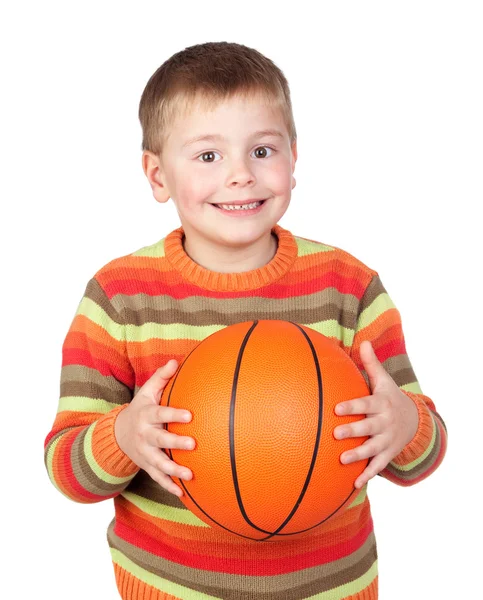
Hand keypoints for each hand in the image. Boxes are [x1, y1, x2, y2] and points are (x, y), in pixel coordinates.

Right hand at [114, 359, 194, 496]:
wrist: (118, 434)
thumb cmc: (141, 408)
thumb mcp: (147, 392)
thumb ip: (161, 377)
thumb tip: (175, 361)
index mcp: (146, 415)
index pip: (160, 414)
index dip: (173, 415)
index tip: (190, 416)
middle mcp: (144, 435)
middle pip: (159, 440)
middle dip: (175, 443)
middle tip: (193, 444)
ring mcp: (144, 453)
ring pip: (158, 463)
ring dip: (174, 471)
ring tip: (190, 475)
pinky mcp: (146, 466)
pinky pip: (157, 478)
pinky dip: (168, 487)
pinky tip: (183, 494)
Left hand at [333, 341, 418, 487]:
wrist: (414, 421)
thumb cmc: (389, 398)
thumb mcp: (384, 381)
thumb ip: (371, 364)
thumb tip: (364, 341)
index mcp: (381, 404)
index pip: (366, 404)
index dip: (352, 406)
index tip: (337, 408)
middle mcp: (385, 423)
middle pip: (368, 427)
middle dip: (353, 430)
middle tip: (336, 433)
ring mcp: (387, 440)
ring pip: (372, 449)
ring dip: (358, 455)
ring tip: (342, 459)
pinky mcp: (387, 454)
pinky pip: (378, 466)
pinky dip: (367, 475)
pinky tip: (354, 484)